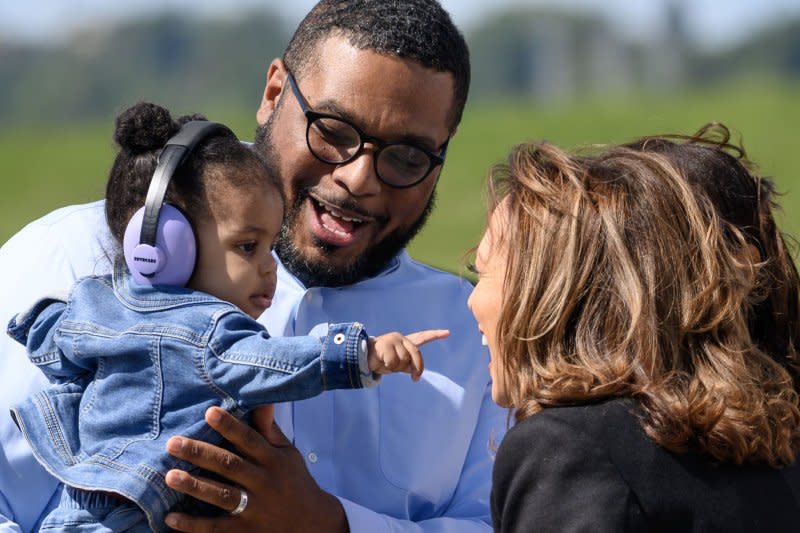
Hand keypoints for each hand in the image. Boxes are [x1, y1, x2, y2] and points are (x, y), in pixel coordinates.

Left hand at [163, 406, 347, 532]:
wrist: (312, 523)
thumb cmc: (294, 480)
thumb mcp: (287, 453)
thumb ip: (270, 430)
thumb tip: (262, 401)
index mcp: (273, 460)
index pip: (249, 440)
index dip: (230, 426)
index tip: (209, 412)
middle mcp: (264, 482)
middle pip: (229, 465)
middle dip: (200, 453)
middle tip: (173, 443)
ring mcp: (254, 508)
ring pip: (221, 496)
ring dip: (194, 486)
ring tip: (169, 476)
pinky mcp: (245, 531)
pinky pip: (216, 528)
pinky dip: (193, 525)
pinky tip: (171, 518)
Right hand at [368, 329, 448, 380]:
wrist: (363, 357)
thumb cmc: (382, 361)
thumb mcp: (398, 365)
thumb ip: (408, 366)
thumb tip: (414, 370)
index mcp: (405, 343)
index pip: (422, 337)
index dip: (435, 335)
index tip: (447, 333)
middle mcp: (401, 339)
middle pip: (416, 354)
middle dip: (418, 367)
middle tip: (416, 378)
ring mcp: (393, 340)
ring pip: (404, 360)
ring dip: (396, 368)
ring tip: (386, 364)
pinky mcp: (385, 344)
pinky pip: (393, 362)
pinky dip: (388, 366)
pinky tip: (381, 362)